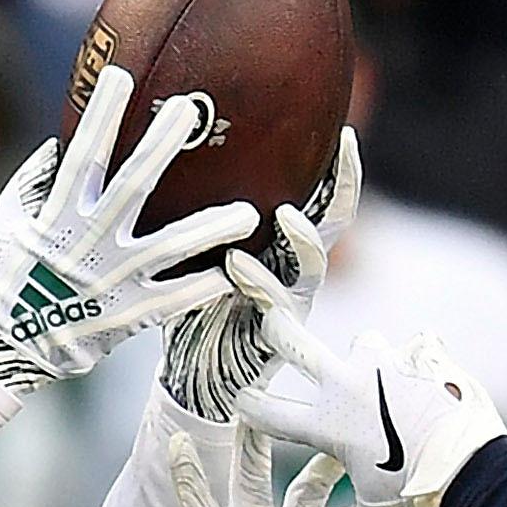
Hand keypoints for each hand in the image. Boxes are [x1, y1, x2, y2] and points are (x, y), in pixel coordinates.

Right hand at [0, 65, 258, 394]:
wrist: (6, 349)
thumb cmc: (1, 277)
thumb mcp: (3, 222)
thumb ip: (34, 182)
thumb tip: (60, 143)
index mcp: (57, 215)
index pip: (82, 156)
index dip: (101, 117)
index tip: (120, 74)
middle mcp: (88, 243)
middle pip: (132, 186)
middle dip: (160, 147)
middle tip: (189, 111)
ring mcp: (111, 281)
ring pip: (168, 248)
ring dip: (209, 229)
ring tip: (248, 212)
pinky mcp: (127, 315)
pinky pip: (172, 300)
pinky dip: (202, 288)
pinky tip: (235, 272)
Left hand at [160, 127, 359, 424]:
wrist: (197, 377)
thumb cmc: (195, 309)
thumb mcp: (195, 255)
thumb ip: (198, 219)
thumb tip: (160, 159)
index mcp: (283, 247)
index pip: (319, 198)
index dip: (337, 167)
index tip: (343, 129)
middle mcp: (296, 270)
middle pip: (335, 221)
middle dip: (346, 186)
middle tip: (346, 148)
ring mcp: (292, 302)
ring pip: (313, 263)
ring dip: (304, 237)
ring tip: (287, 214)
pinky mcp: (278, 335)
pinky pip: (275, 303)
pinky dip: (257, 281)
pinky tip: (235, 264)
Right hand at [228, 268, 506, 506]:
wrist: (474, 472)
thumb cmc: (419, 496)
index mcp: (326, 425)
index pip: (267, 412)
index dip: (248, 406)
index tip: (242, 400)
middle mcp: (347, 385)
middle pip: (294, 344)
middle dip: (276, 331)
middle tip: (271, 321)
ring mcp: (385, 363)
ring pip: (362, 342)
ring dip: (368, 358)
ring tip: (387, 382)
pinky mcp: (421, 354)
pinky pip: (415, 346)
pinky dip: (419, 362)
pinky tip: (432, 380)